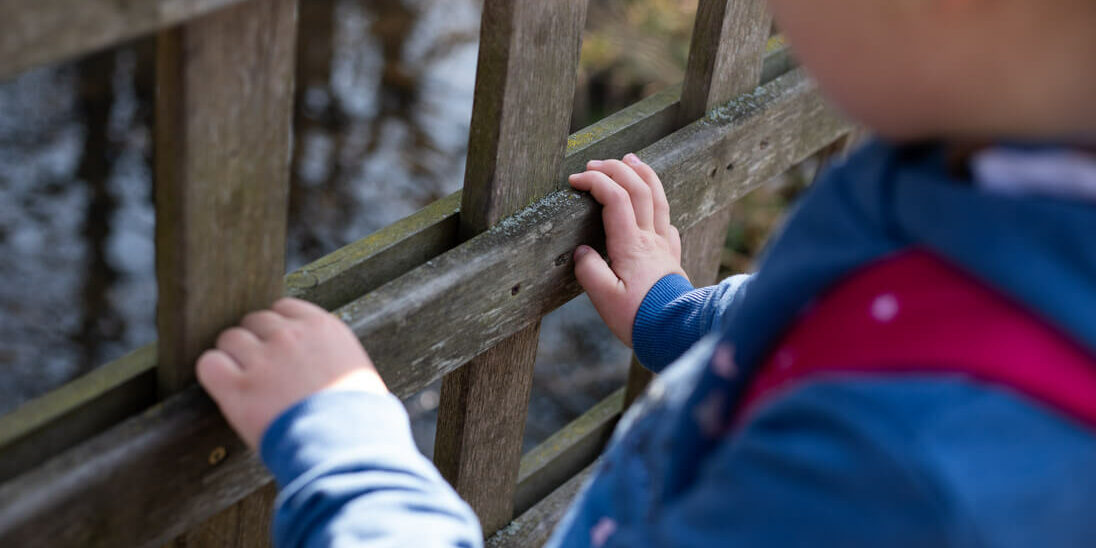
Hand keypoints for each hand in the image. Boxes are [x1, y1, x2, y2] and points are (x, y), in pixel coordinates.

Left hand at [196, 297, 387, 448]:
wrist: (347, 448)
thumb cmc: (361, 420)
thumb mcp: (359, 374)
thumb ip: (334, 357)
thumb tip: (325, 365)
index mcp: (323, 328)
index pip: (284, 307)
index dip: (277, 329)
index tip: (278, 347)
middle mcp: (290, 335)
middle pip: (254, 321)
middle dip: (256, 342)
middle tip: (261, 370)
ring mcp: (262, 359)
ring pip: (230, 339)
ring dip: (233, 357)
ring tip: (244, 383)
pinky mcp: (238, 388)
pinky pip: (209, 364)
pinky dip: (214, 374)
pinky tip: (226, 389)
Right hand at [568, 153, 685, 346]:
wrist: (675, 332)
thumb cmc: (639, 318)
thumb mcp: (604, 299)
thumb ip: (589, 271)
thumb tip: (581, 252)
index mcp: (630, 245)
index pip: (614, 198)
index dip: (594, 182)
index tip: (575, 180)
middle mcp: (650, 239)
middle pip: (637, 188)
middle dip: (616, 169)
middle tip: (596, 164)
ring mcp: (664, 246)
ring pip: (658, 198)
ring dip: (643, 174)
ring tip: (631, 160)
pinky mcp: (672, 258)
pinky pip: (668, 222)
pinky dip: (659, 205)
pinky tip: (654, 207)